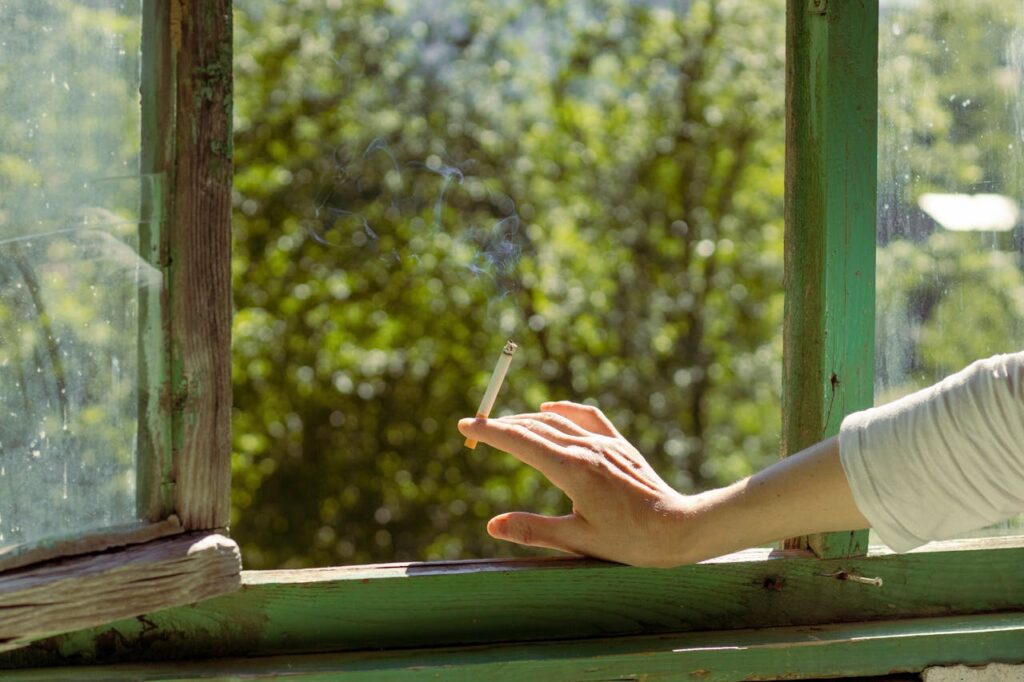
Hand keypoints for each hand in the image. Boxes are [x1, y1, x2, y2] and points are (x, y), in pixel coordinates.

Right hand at [458, 401, 691, 567]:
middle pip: (534, 426)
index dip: (490, 432)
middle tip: (475, 427)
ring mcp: (604, 444)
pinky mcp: (618, 445)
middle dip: (501, 425)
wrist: (678, 528)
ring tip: (503, 425)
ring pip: (556, 421)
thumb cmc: (629, 540)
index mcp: (572, 470)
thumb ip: (532, 530)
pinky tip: (550, 410)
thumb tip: (492, 525)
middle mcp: (586, 449)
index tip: (466, 426)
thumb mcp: (577, 540)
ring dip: (525, 419)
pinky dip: (563, 410)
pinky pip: (586, 417)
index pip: (520, 441)